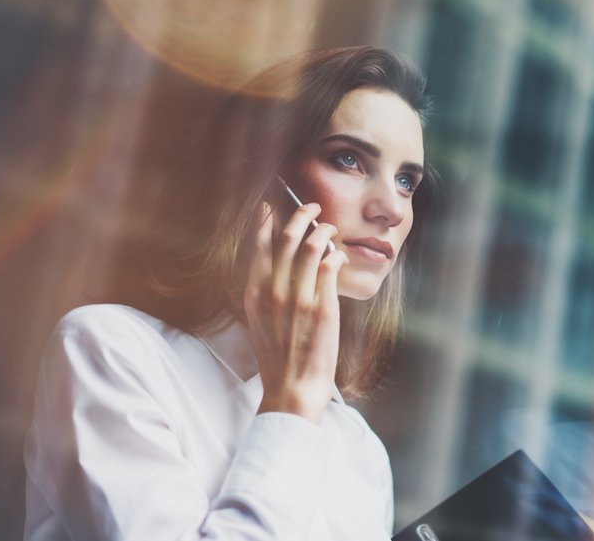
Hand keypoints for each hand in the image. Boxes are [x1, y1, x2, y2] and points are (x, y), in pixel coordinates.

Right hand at [243, 201, 347, 423]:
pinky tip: (339, 255)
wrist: (292, 389)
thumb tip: (279, 268)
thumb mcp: (260, 321)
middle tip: (312, 207)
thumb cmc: (279, 359)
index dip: (265, 221)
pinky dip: (336, 255)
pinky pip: (330, 267)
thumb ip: (266, 293)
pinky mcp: (322, 307)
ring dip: (323, 231)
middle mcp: (274, 292)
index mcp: (255, 294)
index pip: (259, 246)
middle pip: (287, 238)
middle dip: (301, 215)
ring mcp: (298, 298)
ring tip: (330, 228)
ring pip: (311, 247)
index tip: (270, 205)